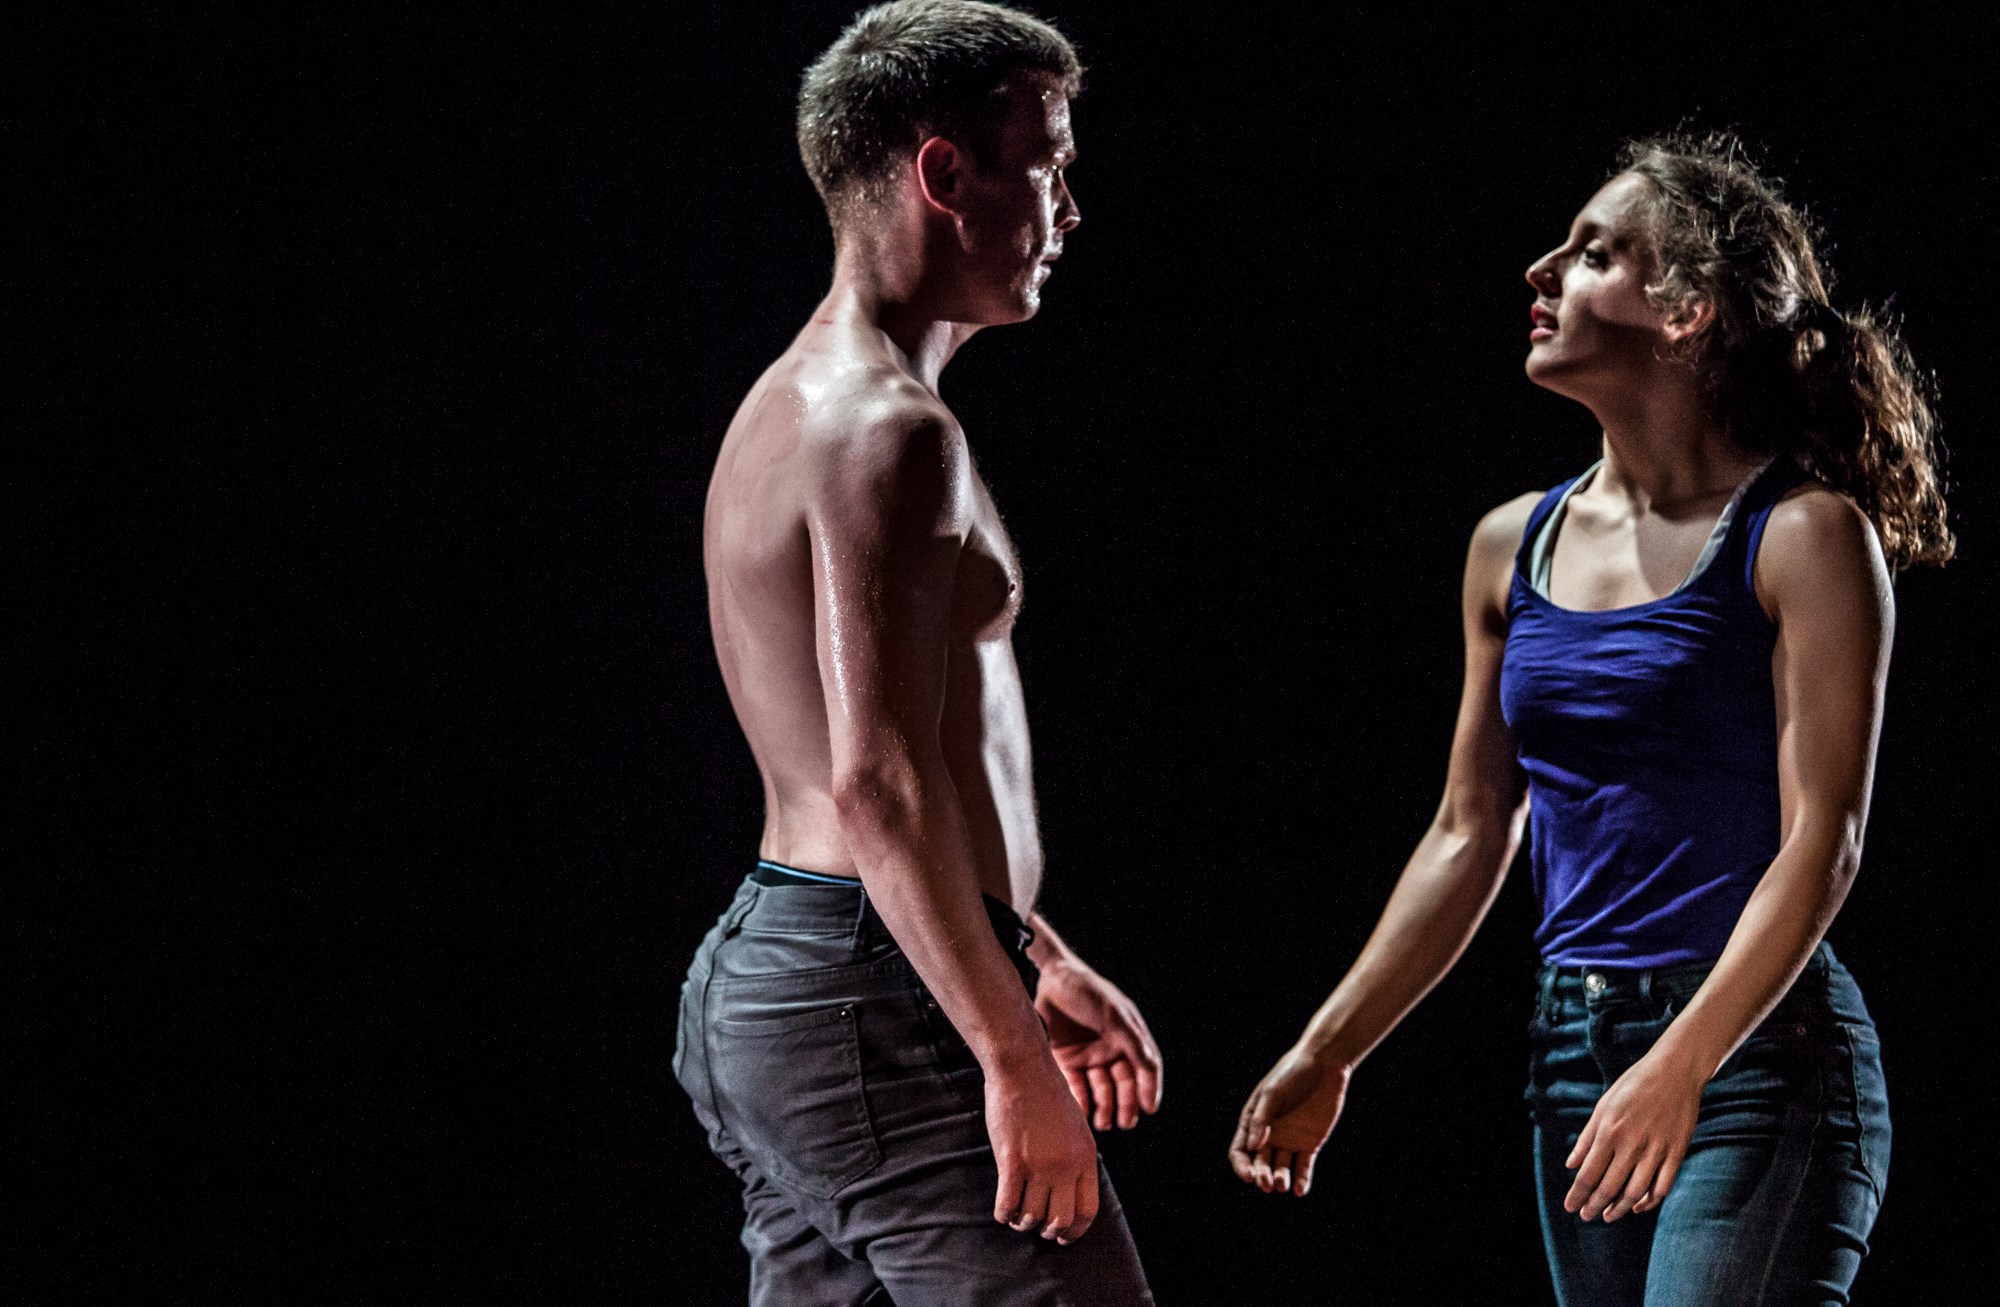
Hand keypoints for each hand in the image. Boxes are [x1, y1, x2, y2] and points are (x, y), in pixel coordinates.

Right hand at [984, 1050, 1100, 1243]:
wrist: (1024, 1068)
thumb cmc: (1046, 1093)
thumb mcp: (1075, 1125)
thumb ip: (1075, 1157)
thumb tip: (1068, 1189)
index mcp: (1086, 1156)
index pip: (1087, 1210)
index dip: (1076, 1231)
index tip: (1064, 1237)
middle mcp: (1065, 1165)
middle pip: (1061, 1219)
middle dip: (1050, 1231)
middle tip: (1038, 1228)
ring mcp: (1038, 1165)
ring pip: (1032, 1216)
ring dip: (1023, 1222)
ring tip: (1017, 1216)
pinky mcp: (1011, 1161)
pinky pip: (1007, 1204)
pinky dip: (1004, 1214)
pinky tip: (1002, 1211)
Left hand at [1034, 957, 1163, 1130]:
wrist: (1050, 977)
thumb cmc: (1088, 991)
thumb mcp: (1115, 1015)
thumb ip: (1134, 1042)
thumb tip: (1152, 1069)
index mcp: (1128, 1037)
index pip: (1144, 1068)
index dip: (1149, 1088)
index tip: (1150, 1108)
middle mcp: (1110, 1049)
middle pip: (1123, 1083)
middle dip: (1125, 1104)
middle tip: (1125, 1123)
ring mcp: (1088, 1055)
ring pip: (1100, 1089)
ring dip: (1104, 1107)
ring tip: (1104, 1123)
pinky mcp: (1065, 1059)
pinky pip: (1075, 1085)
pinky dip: (1080, 1100)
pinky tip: (1083, 1112)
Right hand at [1229, 1046, 1349, 1196]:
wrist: (1324, 1064)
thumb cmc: (1292, 1073)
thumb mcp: (1273, 1092)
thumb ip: (1261, 1118)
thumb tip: (1252, 1147)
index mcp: (1253, 1121)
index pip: (1240, 1150)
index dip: (1241, 1166)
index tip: (1249, 1176)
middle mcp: (1269, 1134)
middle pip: (1260, 1163)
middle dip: (1261, 1176)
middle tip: (1267, 1184)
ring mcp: (1290, 1140)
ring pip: (1281, 1168)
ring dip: (1280, 1179)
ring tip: (1283, 1185)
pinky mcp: (1310, 1143)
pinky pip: (1303, 1166)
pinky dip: (1301, 1180)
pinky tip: (1299, 1190)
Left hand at [1564, 1050, 1705, 1221]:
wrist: (1674, 1071)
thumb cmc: (1634, 1085)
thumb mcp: (1604, 1106)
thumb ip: (1587, 1137)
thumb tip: (1570, 1164)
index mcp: (1609, 1131)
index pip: (1588, 1174)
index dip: (1578, 1194)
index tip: (1570, 1207)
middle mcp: (1631, 1144)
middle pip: (1609, 1187)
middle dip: (1594, 1206)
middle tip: (1586, 1216)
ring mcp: (1656, 1150)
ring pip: (1636, 1193)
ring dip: (1620, 1209)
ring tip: (1608, 1216)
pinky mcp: (1676, 1152)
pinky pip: (1662, 1186)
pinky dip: (1649, 1201)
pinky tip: (1638, 1206)